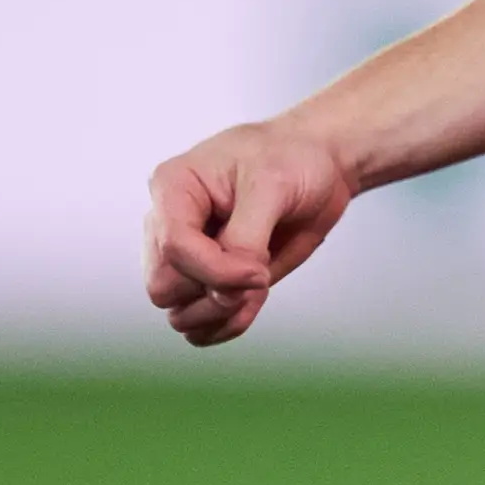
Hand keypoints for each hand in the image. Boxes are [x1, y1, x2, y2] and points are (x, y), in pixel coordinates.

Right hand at [142, 121, 356, 346]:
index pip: (173, 248)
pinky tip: (253, 301)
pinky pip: (199, 326)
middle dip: (213, 293)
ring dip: (221, 312)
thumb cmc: (292, 158)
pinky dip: (226, 324)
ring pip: (178, 313)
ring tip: (259, 283)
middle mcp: (169, 225)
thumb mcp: (273, 185)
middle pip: (165, 288)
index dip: (215, 271)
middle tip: (258, 275)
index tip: (259, 271)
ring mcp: (187, 256)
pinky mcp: (208, 280)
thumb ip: (246, 238)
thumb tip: (227, 291)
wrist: (319, 167)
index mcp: (173, 187)